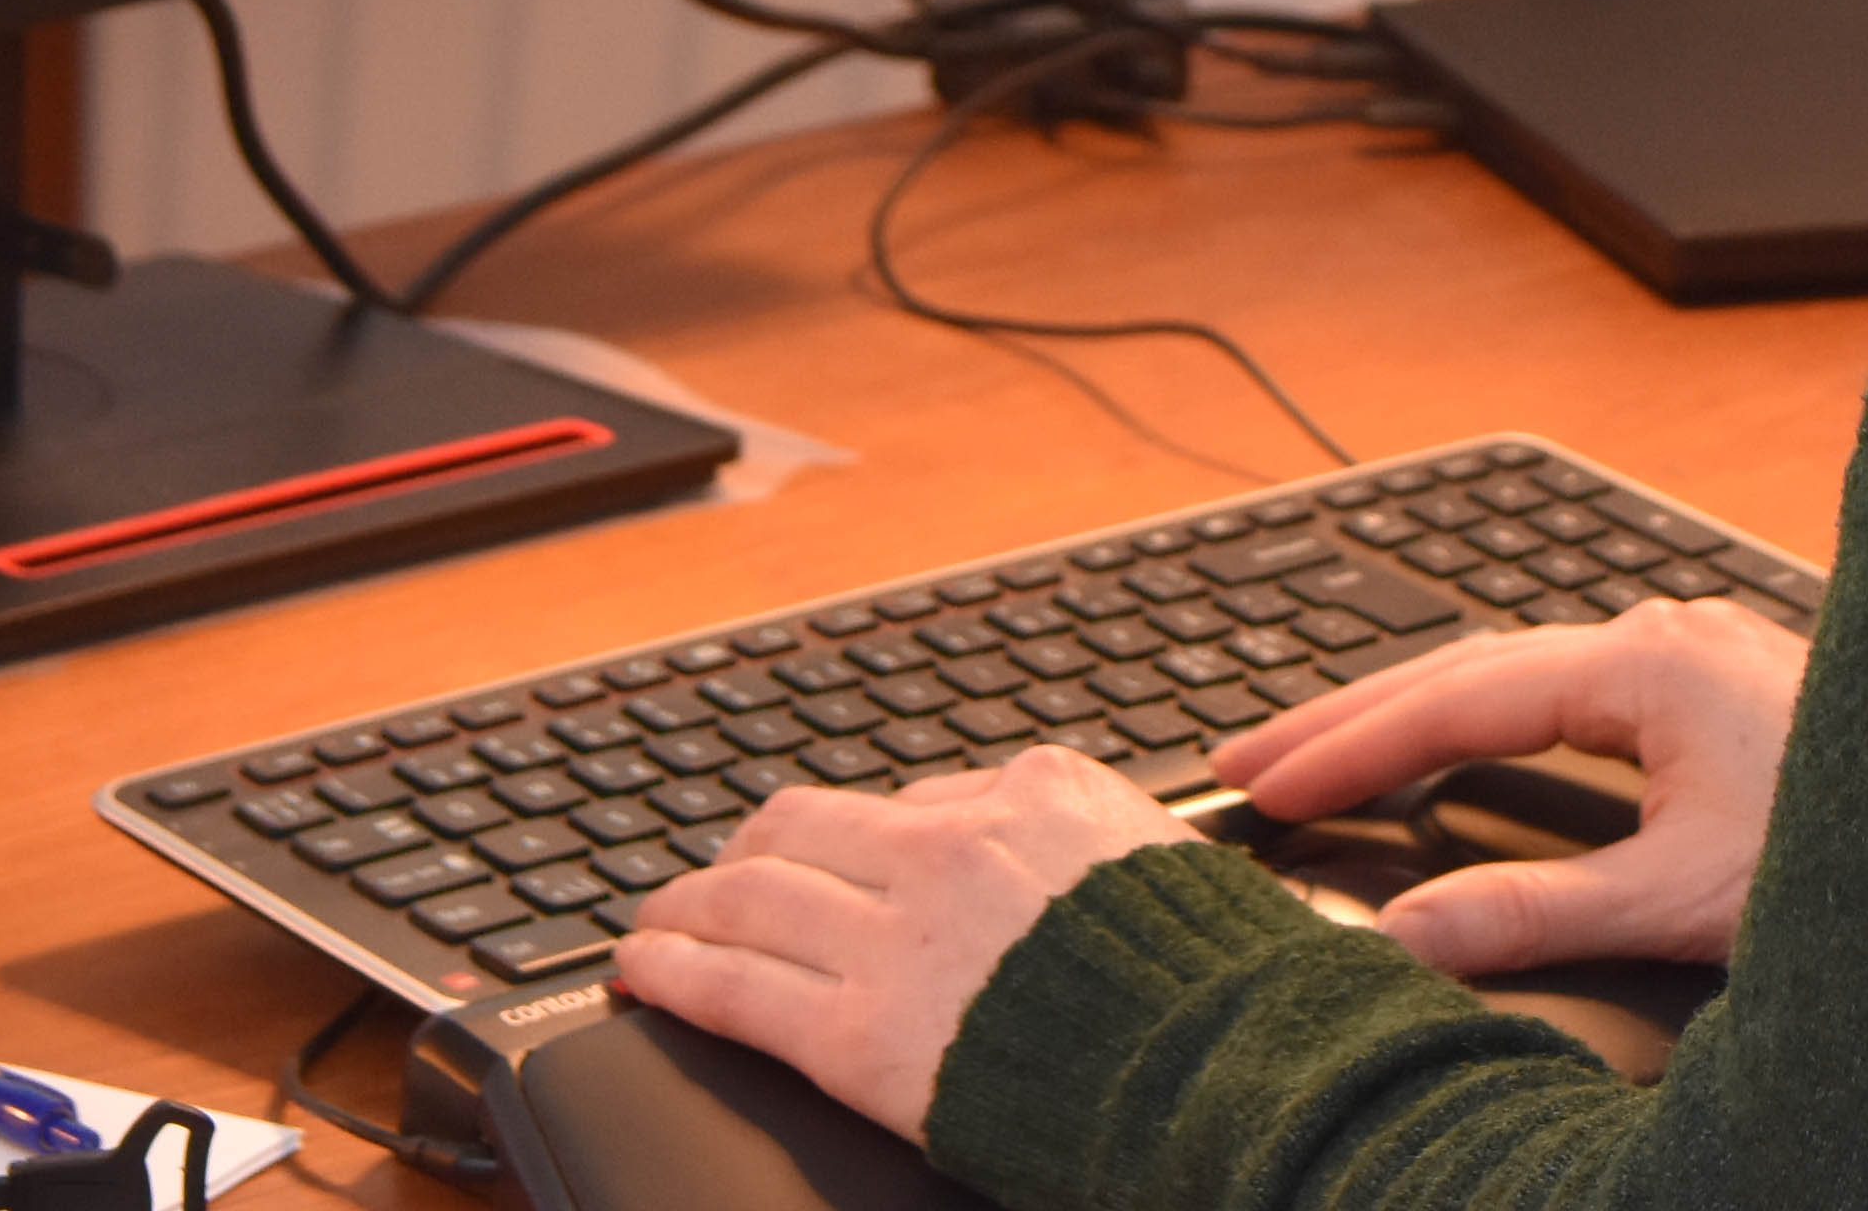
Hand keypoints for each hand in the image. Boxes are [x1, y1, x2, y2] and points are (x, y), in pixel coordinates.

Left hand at [613, 747, 1196, 1138]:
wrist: (1225, 1073)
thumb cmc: (1216, 989)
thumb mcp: (1166, 865)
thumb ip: (1084, 841)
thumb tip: (1032, 829)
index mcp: (1033, 794)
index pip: (909, 804)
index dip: (854, 841)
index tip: (827, 859)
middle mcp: (951, 848)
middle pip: (803, 825)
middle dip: (749, 852)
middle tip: (719, 877)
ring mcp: (898, 937)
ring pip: (749, 895)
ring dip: (689, 904)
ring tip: (658, 919)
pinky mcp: (860, 1034)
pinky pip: (736, 984)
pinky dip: (674, 967)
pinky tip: (643, 966)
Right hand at [1207, 596, 1806, 976]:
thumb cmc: (1866, 852)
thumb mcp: (1688, 903)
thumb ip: (1539, 918)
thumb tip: (1412, 936)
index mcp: (1648, 664)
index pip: (1463, 696)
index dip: (1356, 745)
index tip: (1268, 784)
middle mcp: (1667, 634)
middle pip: (1477, 665)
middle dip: (1357, 714)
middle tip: (1248, 759)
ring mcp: (1698, 651)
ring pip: (1525, 668)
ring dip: (1424, 710)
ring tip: (1329, 750)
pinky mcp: (1722, 684)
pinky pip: (1575, 684)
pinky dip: (1496, 715)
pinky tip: (1469, 741)